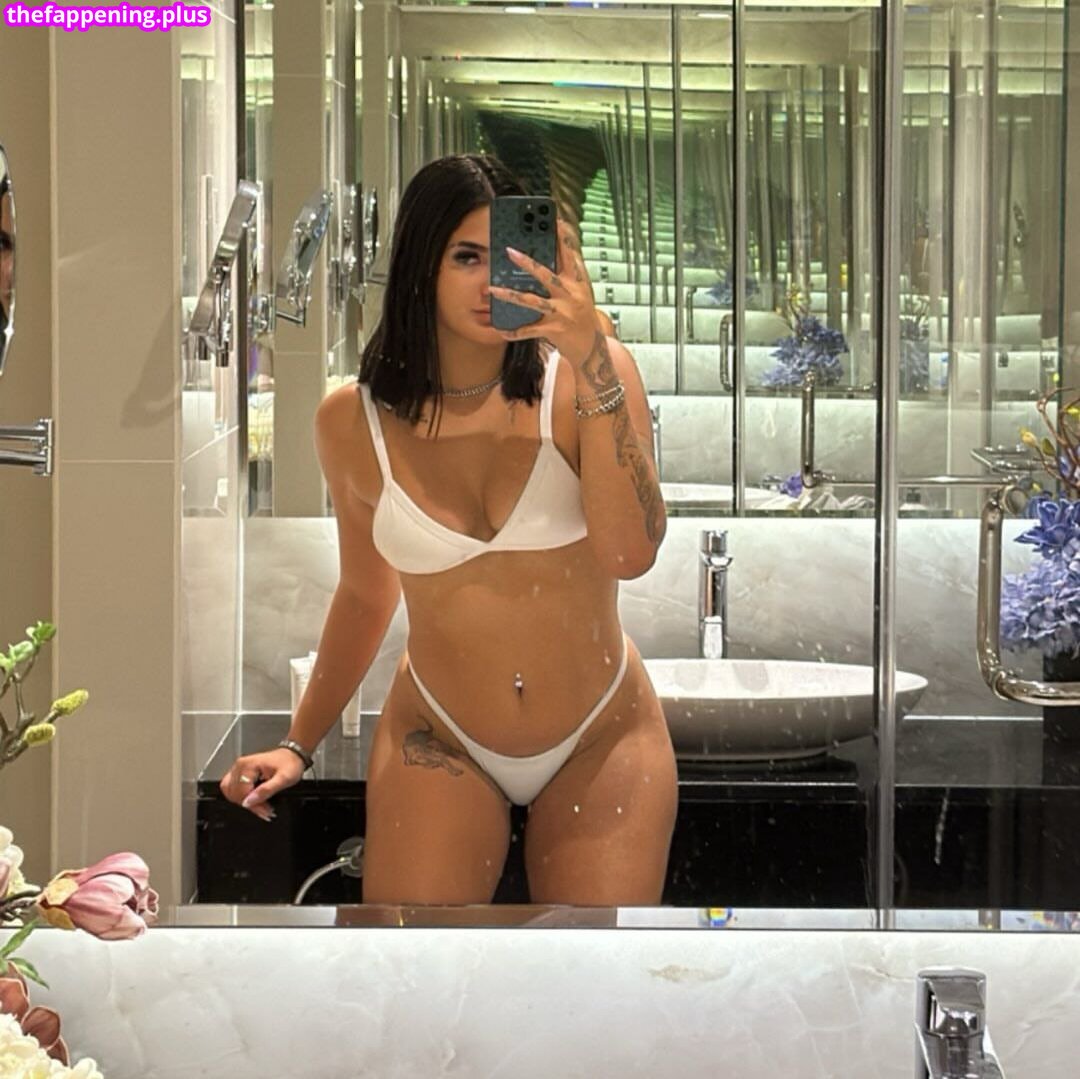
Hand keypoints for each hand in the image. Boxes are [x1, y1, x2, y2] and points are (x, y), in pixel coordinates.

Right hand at [218, 748, 305, 821]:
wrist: (293, 755)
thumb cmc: (290, 763)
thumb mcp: (284, 778)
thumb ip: (266, 790)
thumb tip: (249, 801)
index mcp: (248, 765)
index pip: (242, 792)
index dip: (254, 805)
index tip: (266, 811)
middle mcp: (240, 765)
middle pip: (234, 794)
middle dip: (250, 805)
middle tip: (265, 810)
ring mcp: (238, 768)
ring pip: (230, 792)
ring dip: (243, 802)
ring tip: (259, 805)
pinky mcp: (240, 772)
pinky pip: (232, 788)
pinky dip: (240, 797)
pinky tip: (252, 799)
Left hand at [488, 218, 598, 365]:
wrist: (592, 348)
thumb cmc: (583, 316)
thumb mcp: (582, 291)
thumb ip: (572, 272)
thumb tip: (565, 250)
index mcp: (577, 282)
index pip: (570, 255)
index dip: (563, 236)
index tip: (554, 220)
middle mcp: (570, 295)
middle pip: (546, 274)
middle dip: (527, 262)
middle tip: (509, 251)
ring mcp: (562, 312)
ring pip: (532, 301)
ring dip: (510, 295)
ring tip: (492, 289)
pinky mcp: (554, 330)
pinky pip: (530, 330)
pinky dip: (515, 331)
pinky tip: (501, 330)